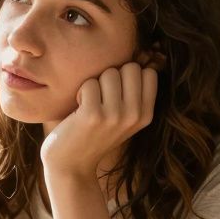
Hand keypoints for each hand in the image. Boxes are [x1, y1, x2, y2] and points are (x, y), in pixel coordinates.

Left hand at [40, 59, 158, 180]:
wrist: (70, 166)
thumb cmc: (93, 134)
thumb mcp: (123, 118)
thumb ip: (133, 93)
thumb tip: (149, 52)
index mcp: (146, 115)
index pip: (148, 73)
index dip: (128, 76)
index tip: (115, 93)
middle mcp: (135, 116)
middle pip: (131, 67)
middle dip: (111, 76)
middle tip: (100, 98)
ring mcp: (115, 116)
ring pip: (110, 72)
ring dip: (94, 84)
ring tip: (89, 104)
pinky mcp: (93, 115)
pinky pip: (90, 83)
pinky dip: (80, 92)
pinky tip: (78, 110)